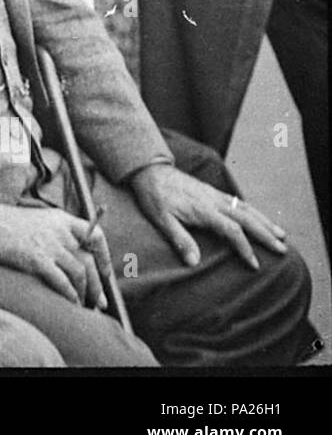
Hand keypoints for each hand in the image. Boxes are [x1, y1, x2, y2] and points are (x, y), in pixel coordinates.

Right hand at [0, 204, 112, 308]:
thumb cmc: (5, 225)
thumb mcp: (36, 220)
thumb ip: (55, 233)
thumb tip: (71, 256)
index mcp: (61, 219)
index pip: (95, 234)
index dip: (104, 255)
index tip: (106, 272)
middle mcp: (59, 231)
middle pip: (89, 260)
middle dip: (98, 284)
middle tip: (101, 301)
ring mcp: (49, 245)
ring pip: (79, 272)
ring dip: (85, 292)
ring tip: (84, 305)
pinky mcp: (36, 258)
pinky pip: (62, 281)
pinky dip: (70, 294)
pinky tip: (71, 303)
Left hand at [129, 163, 287, 270]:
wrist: (150, 171)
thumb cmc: (154, 196)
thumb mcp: (162, 219)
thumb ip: (179, 239)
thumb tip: (194, 263)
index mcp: (203, 209)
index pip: (231, 230)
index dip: (244, 247)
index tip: (254, 263)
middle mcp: (214, 200)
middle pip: (247, 218)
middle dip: (265, 234)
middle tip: (282, 250)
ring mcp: (215, 194)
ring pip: (246, 208)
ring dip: (265, 221)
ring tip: (281, 235)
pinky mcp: (213, 192)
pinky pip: (239, 202)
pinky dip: (254, 211)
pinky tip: (261, 219)